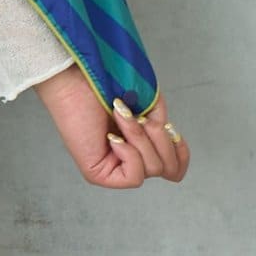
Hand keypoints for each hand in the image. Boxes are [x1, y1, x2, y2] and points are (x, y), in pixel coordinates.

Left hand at [32, 63, 189, 188]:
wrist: (76, 79)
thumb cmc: (106, 87)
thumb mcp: (148, 106)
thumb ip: (163, 126)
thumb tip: (170, 141)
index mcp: (140, 146)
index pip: (174, 169)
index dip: (180, 151)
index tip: (170, 127)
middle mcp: (128, 161)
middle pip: (168, 169)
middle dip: (159, 138)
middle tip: (140, 117)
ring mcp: (113, 169)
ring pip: (153, 168)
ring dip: (140, 137)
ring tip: (122, 117)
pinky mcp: (98, 175)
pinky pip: (134, 176)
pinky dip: (129, 152)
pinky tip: (113, 136)